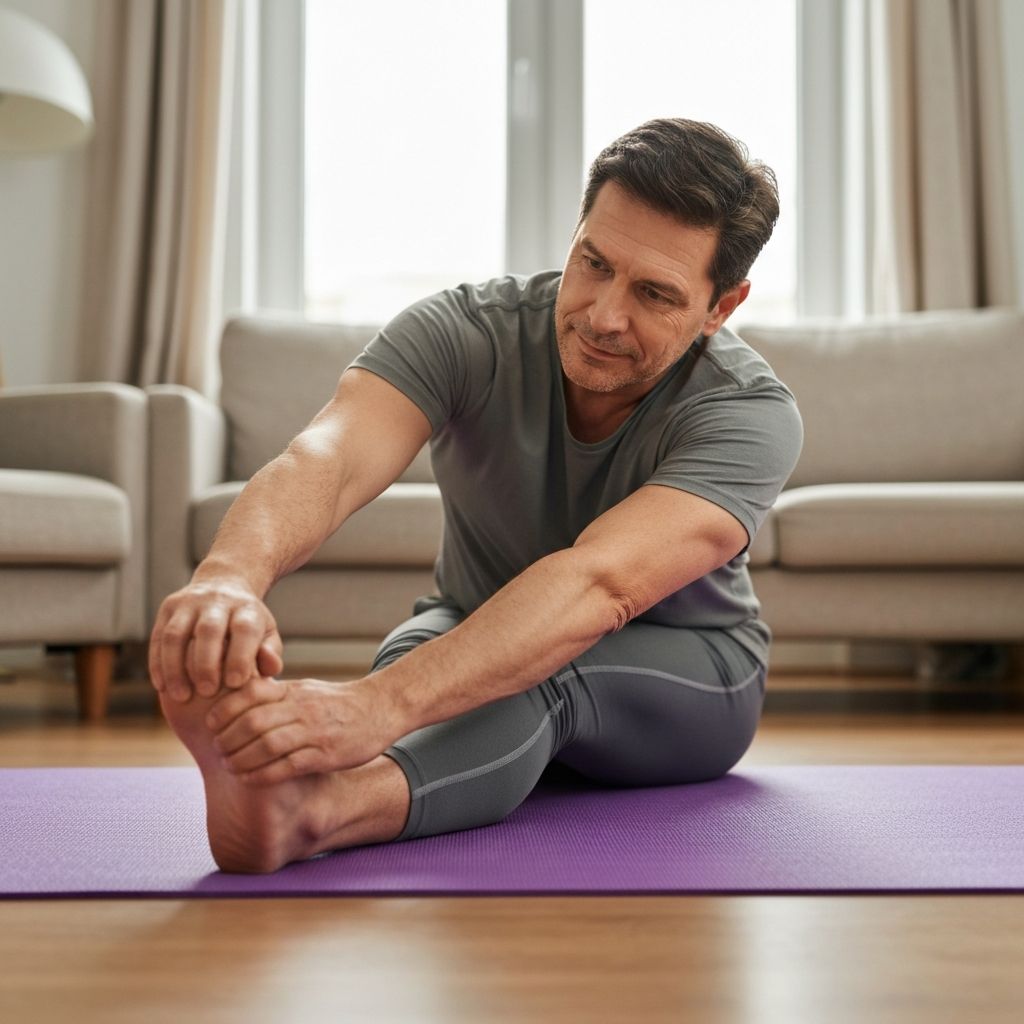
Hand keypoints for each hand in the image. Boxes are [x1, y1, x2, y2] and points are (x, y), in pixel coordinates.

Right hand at [149, 577, 283, 702]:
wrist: (223, 584)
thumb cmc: (248, 623)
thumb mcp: (266, 633)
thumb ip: (270, 653)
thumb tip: (270, 669)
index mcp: (246, 609)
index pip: (244, 629)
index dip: (239, 657)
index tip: (235, 684)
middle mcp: (217, 601)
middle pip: (208, 630)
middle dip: (206, 664)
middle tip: (206, 692)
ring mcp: (189, 602)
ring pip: (176, 634)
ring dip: (175, 667)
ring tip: (180, 696)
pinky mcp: (168, 607)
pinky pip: (158, 636)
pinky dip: (158, 663)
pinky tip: (162, 686)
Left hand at [204, 676, 400, 784]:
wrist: (381, 708)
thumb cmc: (337, 702)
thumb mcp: (306, 689)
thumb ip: (276, 695)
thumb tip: (238, 701)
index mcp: (293, 690)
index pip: (249, 693)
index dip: (223, 710)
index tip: (211, 724)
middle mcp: (301, 708)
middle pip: (252, 721)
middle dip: (227, 739)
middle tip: (217, 750)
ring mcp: (314, 732)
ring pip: (266, 745)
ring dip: (241, 760)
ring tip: (229, 767)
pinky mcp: (325, 755)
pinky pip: (286, 766)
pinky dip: (262, 775)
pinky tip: (249, 779)